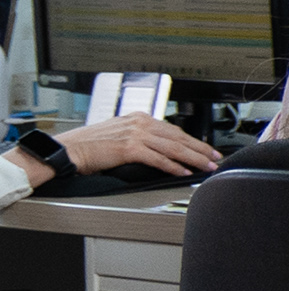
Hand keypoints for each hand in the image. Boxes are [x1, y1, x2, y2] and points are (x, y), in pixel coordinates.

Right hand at [59, 113, 223, 182]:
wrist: (69, 149)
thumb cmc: (90, 145)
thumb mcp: (119, 134)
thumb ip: (140, 137)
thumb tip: (161, 148)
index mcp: (139, 118)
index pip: (173, 129)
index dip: (193, 140)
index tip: (205, 148)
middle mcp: (140, 123)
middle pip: (178, 137)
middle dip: (200, 149)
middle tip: (215, 157)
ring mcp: (135, 135)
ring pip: (173, 148)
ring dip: (193, 158)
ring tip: (207, 166)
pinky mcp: (129, 149)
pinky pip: (158, 159)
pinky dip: (173, 166)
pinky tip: (184, 172)